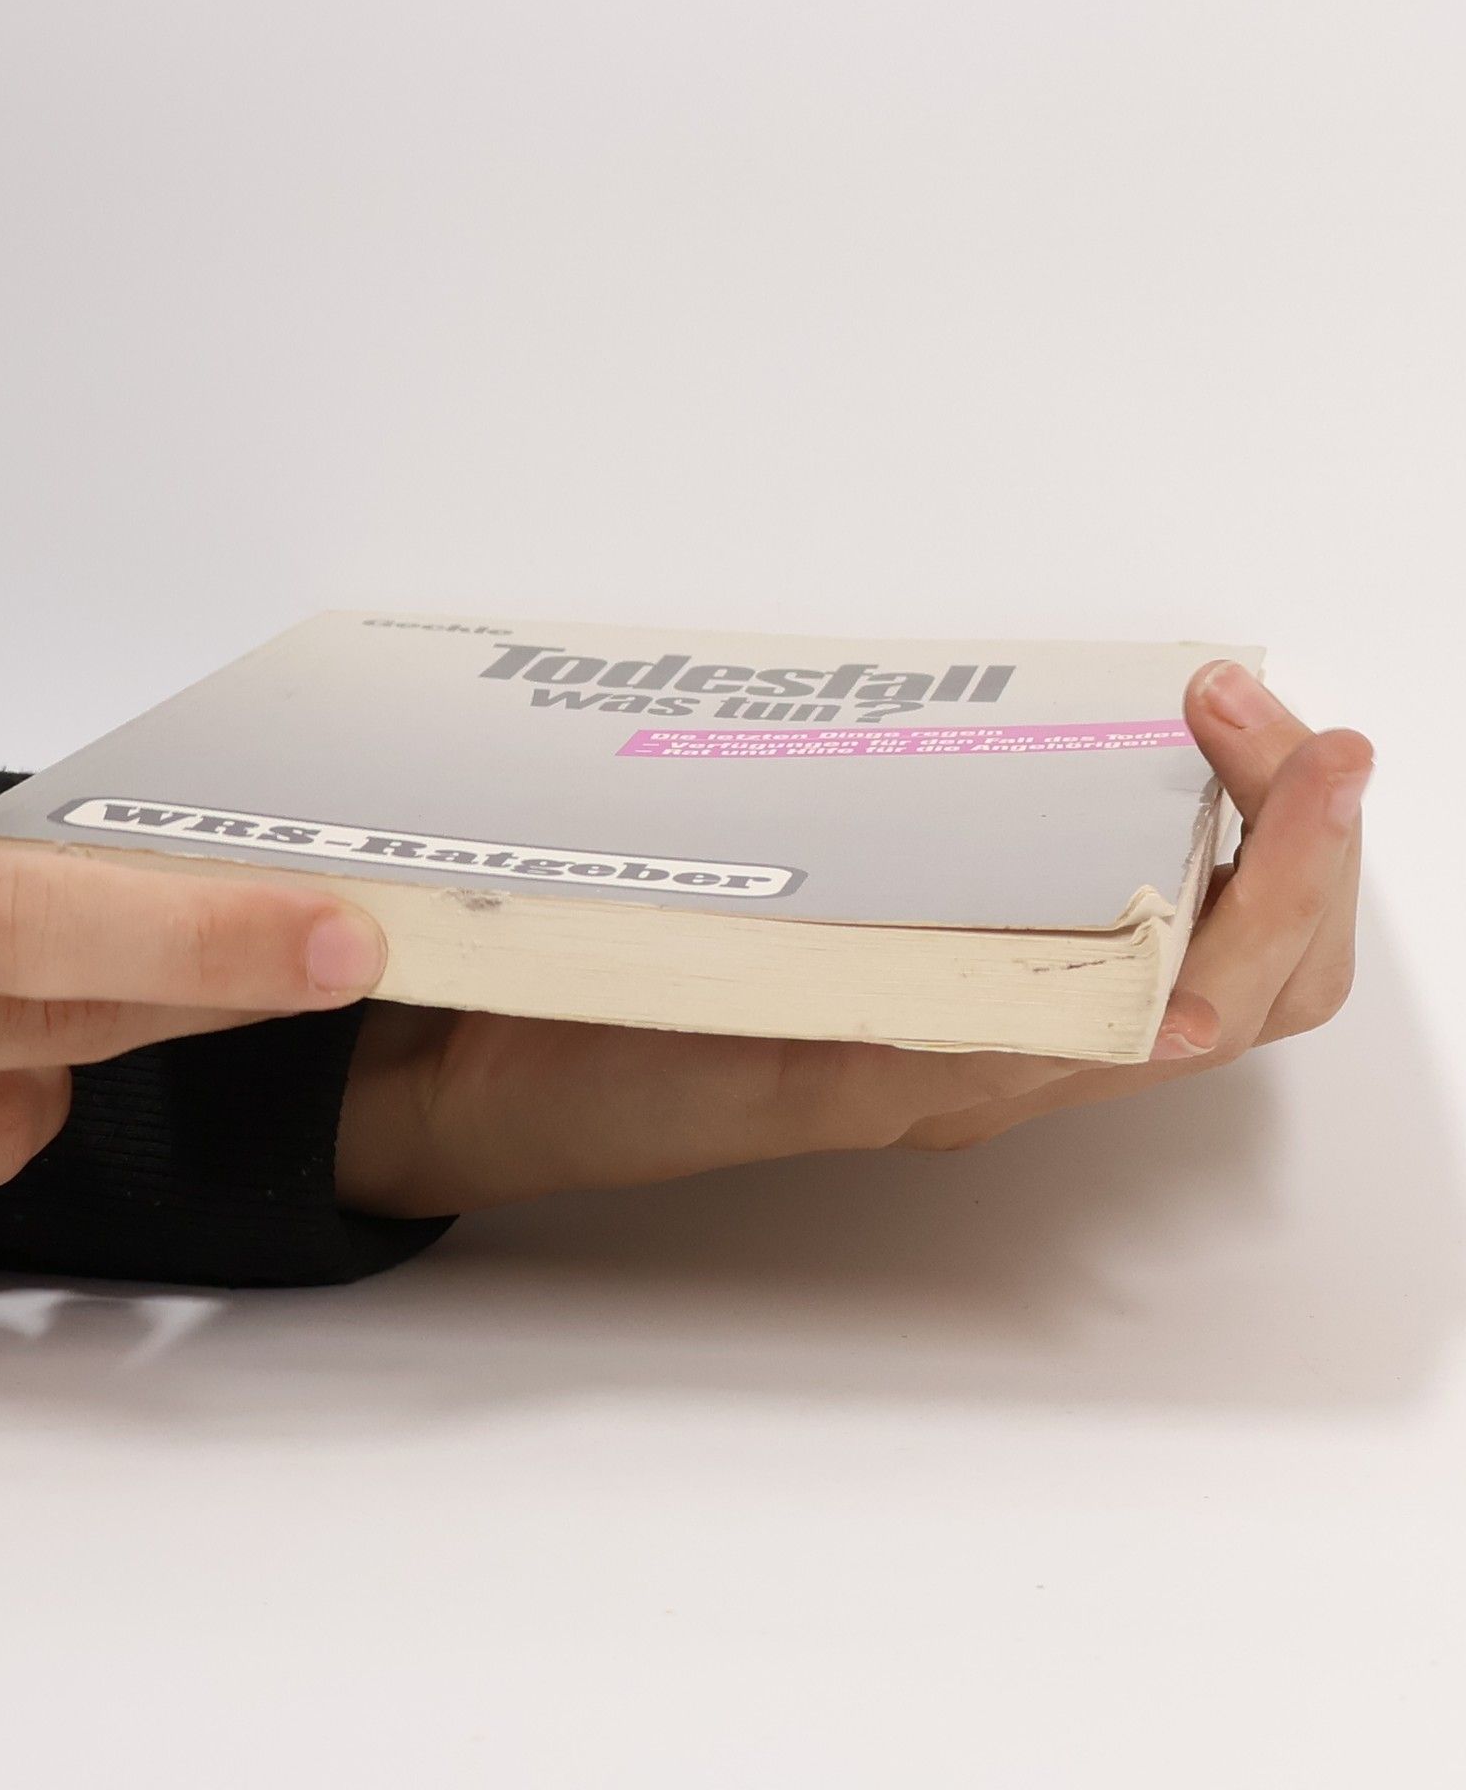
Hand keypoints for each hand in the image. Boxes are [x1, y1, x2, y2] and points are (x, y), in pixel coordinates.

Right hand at [335, 662, 1369, 1214]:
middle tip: (1242, 711)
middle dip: (1289, 838)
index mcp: (981, 1074)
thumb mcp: (782, 1068)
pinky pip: (1067, 896)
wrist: (496, 1079)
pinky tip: (1106, 753)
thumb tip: (1125, 1020)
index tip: (1301, 755)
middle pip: (1242, 972)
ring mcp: (955, 998)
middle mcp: (993, 1042)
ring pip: (1179, 936)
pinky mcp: (900, 949)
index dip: (1288, 881)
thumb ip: (938, 1046)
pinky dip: (1133, 818)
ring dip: (1232, 825)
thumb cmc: (618, 1085)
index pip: (1213, 999)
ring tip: (1211, 718)